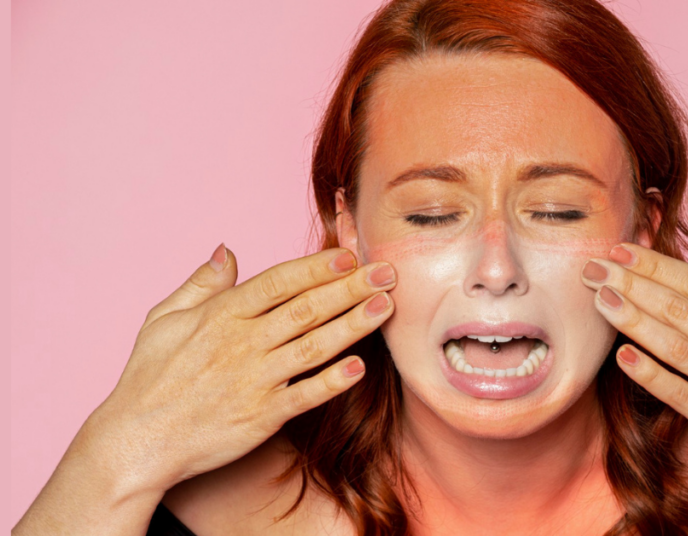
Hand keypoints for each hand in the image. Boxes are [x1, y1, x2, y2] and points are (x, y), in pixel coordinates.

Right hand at [88, 244, 395, 492]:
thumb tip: (226, 250)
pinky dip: (332, 382)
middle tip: (388, 273)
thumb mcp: (163, 319)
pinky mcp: (262, 416)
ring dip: (353, 325)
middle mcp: (242, 343)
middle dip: (351, 288)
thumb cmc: (149, 378)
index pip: (279, 281)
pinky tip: (359, 367)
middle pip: (306, 308)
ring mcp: (254, 379)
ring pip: (313, 346)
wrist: (136, 440)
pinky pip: (305, 395)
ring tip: (385, 308)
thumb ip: (201, 284)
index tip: (350, 254)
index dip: (317, 267)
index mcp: (222, 315)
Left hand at [580, 232, 687, 533]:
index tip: (624, 248)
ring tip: (599, 298)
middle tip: (593, 264)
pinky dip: (649, 374)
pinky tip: (623, 356)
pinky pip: (677, 392)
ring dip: (632, 319)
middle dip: (632, 283)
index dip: (658, 265)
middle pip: (677, 307)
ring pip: (672, 344)